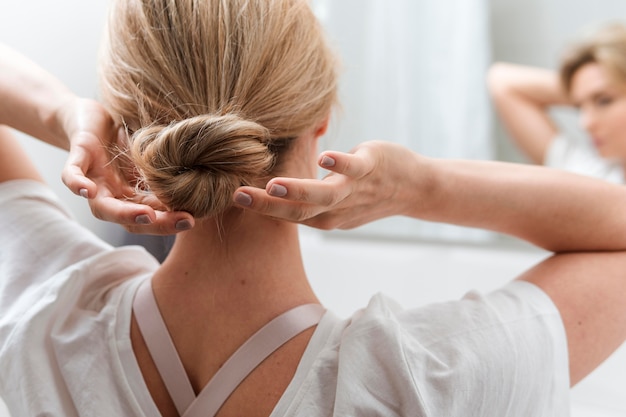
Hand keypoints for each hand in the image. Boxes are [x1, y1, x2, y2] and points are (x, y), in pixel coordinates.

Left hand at [60, 98, 194, 233]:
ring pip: (102, 207)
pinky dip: (77, 184)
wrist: (90, 117)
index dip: (170, 221)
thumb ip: (167, 172)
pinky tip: (87, 190)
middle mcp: (111, 195)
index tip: (193, 219)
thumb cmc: (124, 138)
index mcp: (130, 198)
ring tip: (146, 215)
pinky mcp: (78, 158)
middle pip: (129, 220)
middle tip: (183, 221)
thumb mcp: (151, 156)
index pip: (151, 217)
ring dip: (122, 214)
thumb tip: (205, 178)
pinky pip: (71, 177)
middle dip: (156, 224)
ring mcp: (93, 180)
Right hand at [233, 141, 418, 228]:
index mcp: (324, 217)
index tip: (232, 198)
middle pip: (299, 211)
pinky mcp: (370, 168)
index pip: (288, 215)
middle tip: (238, 196)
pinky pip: (354, 168)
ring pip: (324, 195)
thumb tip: (273, 181)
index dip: (262, 209)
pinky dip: (340, 164)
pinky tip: (323, 157)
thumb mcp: (334, 200)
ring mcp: (354, 190)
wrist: (414, 187)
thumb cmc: (366, 192)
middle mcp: (337, 209)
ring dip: (299, 191)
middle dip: (268, 207)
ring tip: (273, 186)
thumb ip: (305, 194)